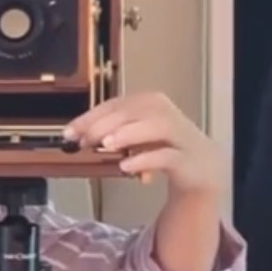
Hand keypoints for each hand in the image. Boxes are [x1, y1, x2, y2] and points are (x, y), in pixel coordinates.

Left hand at [63, 91, 222, 196]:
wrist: (202, 167)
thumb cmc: (163, 147)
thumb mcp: (134, 137)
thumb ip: (109, 133)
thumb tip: (74, 136)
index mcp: (150, 103)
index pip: (117, 104)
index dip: (91, 117)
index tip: (69, 133)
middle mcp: (166, 114)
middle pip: (136, 111)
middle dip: (106, 124)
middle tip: (84, 141)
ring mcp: (180, 135)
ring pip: (157, 126)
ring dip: (129, 134)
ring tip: (106, 145)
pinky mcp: (188, 159)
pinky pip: (167, 156)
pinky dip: (145, 159)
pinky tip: (125, 166)